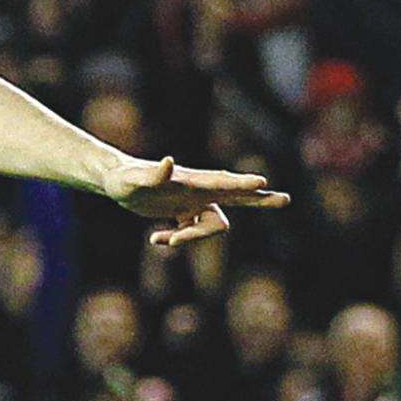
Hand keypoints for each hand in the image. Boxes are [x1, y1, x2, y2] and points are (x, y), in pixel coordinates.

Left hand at [100, 156, 289, 246]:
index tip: (263, 183)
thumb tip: (169, 161)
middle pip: (237, 196)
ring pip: (211, 225)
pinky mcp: (182, 212)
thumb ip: (153, 174)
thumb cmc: (124, 178)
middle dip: (260, 199)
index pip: (223, 183)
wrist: (114, 181)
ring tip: (161, 239)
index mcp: (192, 182)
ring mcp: (192, 202)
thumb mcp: (135, 180)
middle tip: (286, 199)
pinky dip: (175, 238)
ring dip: (190, 237)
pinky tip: (154, 239)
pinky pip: (191, 232)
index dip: (242, 185)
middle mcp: (198, 191)